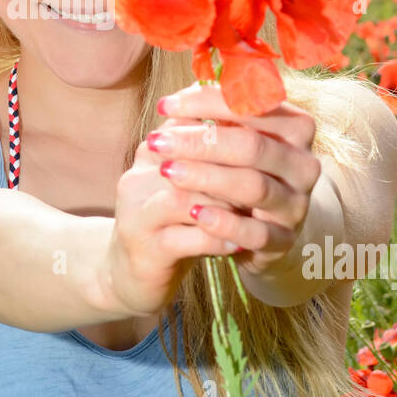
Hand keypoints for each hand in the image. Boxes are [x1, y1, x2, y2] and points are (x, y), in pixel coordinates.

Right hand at [104, 124, 245, 318]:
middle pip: (185, 156)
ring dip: (224, 204)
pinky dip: (216, 240)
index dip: (227, 128)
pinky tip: (238, 244)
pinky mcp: (144, 250)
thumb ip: (213, 156)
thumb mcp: (189, 184)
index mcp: (151, 153)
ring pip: (184, 198)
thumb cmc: (172, 223)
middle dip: (229, 165)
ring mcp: (137, 215)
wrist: (129, 274)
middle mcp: (138, 178)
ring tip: (254, 211)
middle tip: (267, 174)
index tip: (264, 137)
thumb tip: (257, 125)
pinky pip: (185, 240)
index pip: (187, 123)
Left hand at [146, 81, 321, 278]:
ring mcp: (296, 204)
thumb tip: (175, 100)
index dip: (206, 101)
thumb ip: (209, 118)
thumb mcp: (229, 141)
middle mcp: (303, 164)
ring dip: (206, 177)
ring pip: (253, 186)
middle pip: (252, 146)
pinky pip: (256, 232)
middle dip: (200, 141)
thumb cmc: (239, 171)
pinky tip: (193, 213)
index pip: (254, 105)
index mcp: (295, 128)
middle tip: (157, 141)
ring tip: (167, 171)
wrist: (261, 228)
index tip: (164, 104)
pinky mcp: (284, 241)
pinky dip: (224, 222)